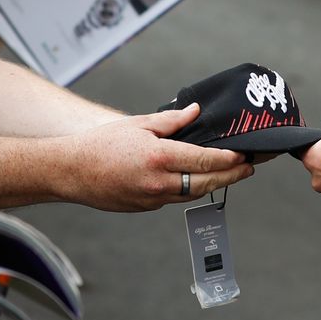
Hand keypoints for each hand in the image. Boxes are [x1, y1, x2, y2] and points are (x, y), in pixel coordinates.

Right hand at [60, 105, 253, 211]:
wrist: (72, 172)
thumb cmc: (101, 145)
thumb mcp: (138, 124)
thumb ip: (170, 121)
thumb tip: (194, 112)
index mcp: (159, 157)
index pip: (205, 161)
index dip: (229, 159)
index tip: (244, 155)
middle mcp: (159, 182)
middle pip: (206, 183)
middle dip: (231, 176)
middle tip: (248, 168)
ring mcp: (153, 198)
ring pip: (192, 194)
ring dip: (213, 185)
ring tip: (229, 174)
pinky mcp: (146, 207)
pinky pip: (174, 198)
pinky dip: (189, 190)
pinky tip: (196, 180)